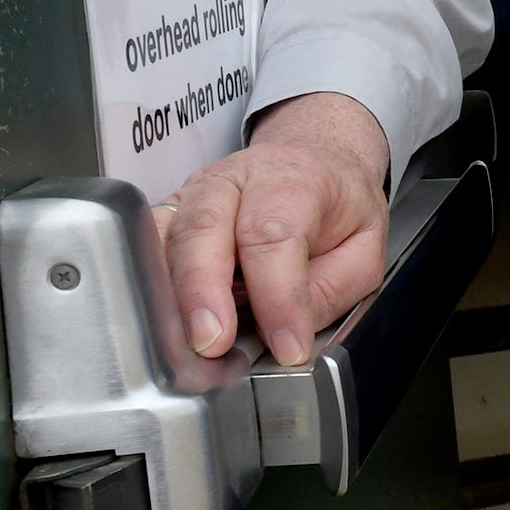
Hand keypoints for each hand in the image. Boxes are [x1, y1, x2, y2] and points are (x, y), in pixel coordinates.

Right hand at [163, 93, 392, 366]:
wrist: (312, 162)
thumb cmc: (336, 204)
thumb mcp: (365, 246)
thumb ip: (332, 290)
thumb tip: (288, 335)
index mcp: (293, 179)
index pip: (275, 235)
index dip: (278, 297)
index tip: (286, 346)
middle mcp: (233, 180)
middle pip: (204, 229)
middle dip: (203, 293)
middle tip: (211, 344)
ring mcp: (192, 195)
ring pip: (166, 238)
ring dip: (171, 296)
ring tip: (186, 344)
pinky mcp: (167, 215)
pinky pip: (145, 247)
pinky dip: (149, 286)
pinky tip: (164, 322)